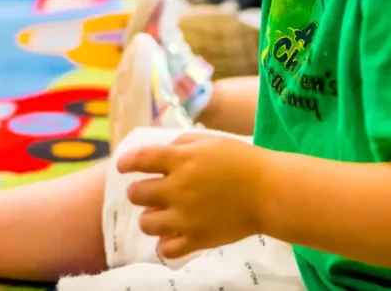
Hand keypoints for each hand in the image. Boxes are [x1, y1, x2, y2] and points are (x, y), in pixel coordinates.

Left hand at [118, 132, 268, 259]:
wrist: (269, 191)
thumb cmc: (242, 161)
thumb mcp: (211, 141)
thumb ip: (181, 144)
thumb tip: (161, 153)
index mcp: (180, 160)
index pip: (139, 159)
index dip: (126, 163)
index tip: (122, 167)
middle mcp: (178, 188)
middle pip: (137, 194)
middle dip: (138, 192)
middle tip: (147, 192)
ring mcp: (186, 216)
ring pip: (147, 223)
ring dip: (150, 218)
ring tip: (161, 215)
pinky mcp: (196, 238)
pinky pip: (166, 249)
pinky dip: (165, 244)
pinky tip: (171, 236)